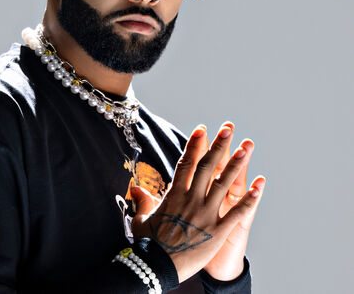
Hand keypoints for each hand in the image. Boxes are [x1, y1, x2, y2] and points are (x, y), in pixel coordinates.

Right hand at [130, 124, 264, 283]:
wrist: (156, 267)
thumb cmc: (148, 244)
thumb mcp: (141, 219)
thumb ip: (143, 201)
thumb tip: (135, 189)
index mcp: (174, 194)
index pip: (186, 163)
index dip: (195, 144)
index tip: (202, 129)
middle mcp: (191, 199)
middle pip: (207, 166)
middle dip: (218, 145)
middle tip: (228, 128)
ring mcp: (206, 214)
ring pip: (223, 184)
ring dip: (235, 165)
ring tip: (245, 148)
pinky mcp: (217, 231)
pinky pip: (236, 213)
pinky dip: (249, 199)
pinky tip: (260, 186)